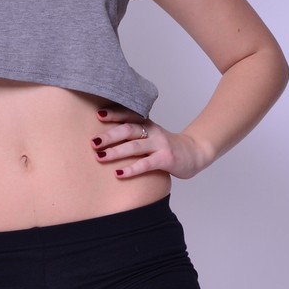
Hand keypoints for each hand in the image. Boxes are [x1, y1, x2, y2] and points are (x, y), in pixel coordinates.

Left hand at [90, 109, 212, 180]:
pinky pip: (145, 164)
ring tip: (99, 157)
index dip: (114, 114)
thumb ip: (135, 134)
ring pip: (134, 146)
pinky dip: (131, 169)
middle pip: (128, 129)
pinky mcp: (166, 159)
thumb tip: (106, 137)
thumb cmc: (167, 146)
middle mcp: (153, 132)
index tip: (98, 115)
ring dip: (115, 151)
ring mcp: (160, 145)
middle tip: (93, 142)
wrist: (195, 153)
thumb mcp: (152, 135)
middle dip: (109, 136)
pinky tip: (118, 174)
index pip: (129, 115)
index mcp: (148, 124)